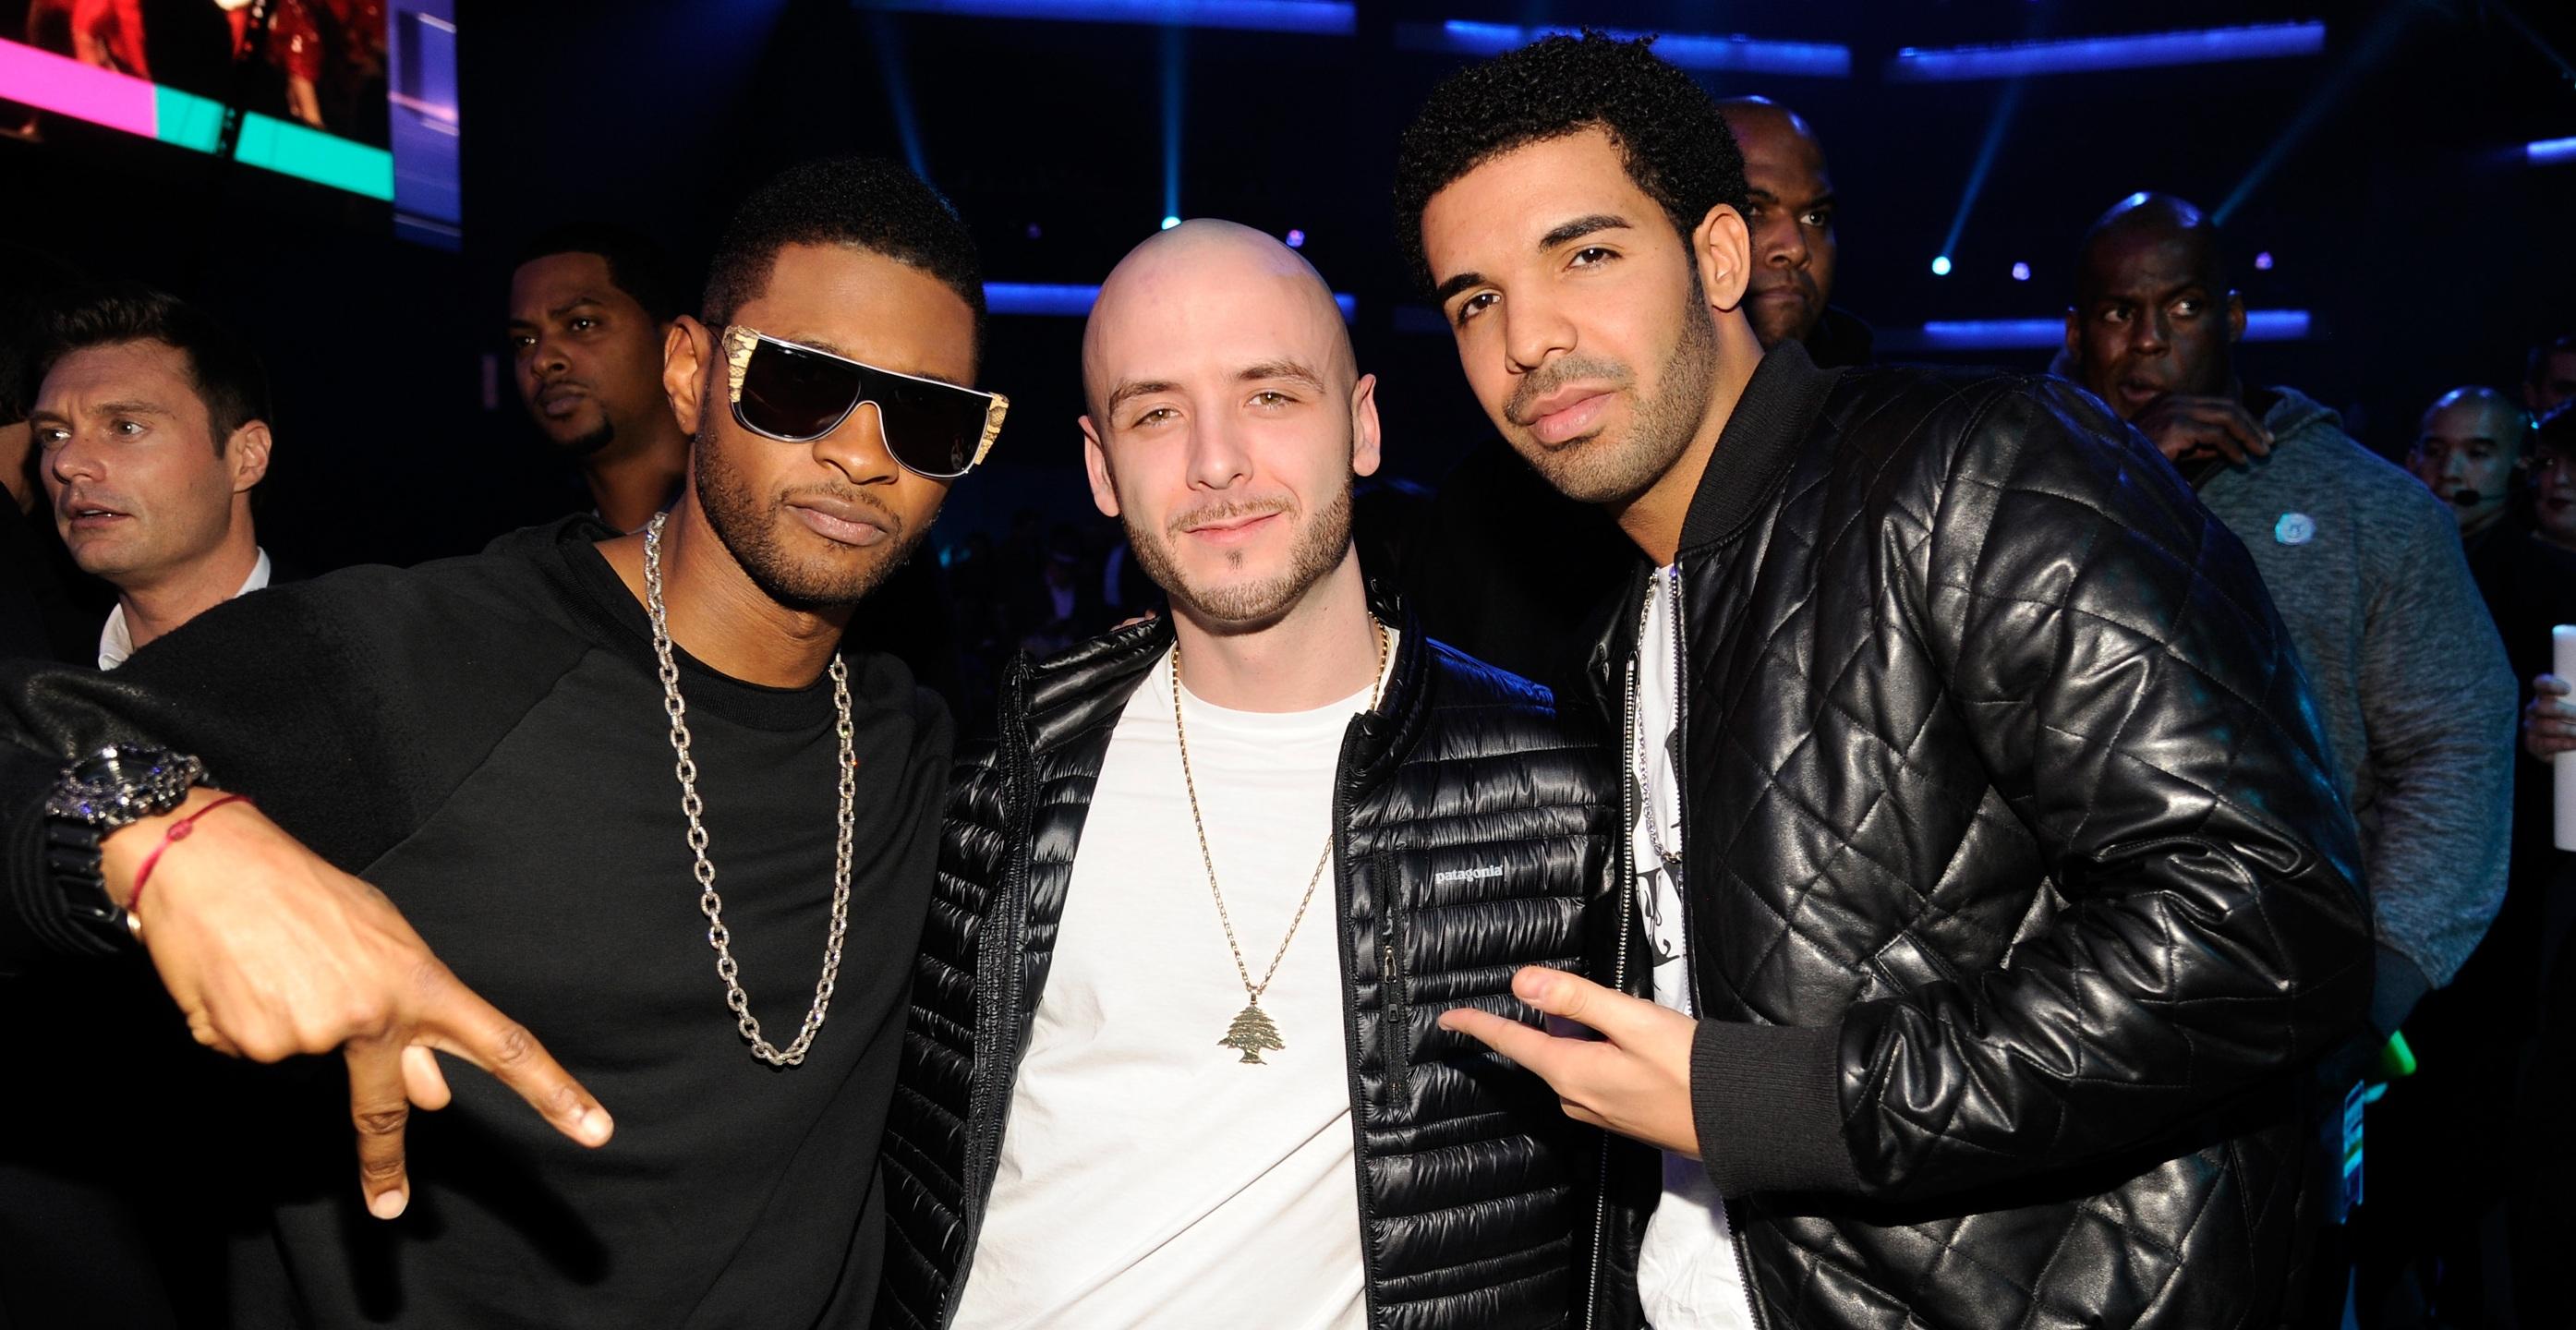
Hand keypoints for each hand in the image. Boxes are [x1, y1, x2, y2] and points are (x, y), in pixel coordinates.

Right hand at [106, 791, 612, 1218]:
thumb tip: (436, 1097)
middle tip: (390, 1204)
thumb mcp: (380, 943)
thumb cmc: (304, 892)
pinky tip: (238, 976)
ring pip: (303, 1059)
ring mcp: (310, 1036)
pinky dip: (245, 1022)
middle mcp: (372, 1018)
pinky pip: (254, 1051)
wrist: (207, 862)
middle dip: (384, 1163)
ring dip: (288, 1023)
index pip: (504, 1045)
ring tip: (268, 966)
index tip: (597, 1130)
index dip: (554, 1091)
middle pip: (383, 1107)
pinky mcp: (250, 1045)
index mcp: (419, 985)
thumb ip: (413, 1021)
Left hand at [1437, 966, 1700, 1156]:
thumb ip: (1576, 998)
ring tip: (1621, 1021)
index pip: (1512, 1042)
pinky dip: (1598, 1054)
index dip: (1478, 1025)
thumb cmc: (1690, 1069)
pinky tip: (1632, 1046)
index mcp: (1572, 1073)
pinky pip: (1592, 1077)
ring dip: (1581, 1037)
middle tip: (1585, 1000)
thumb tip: (1522, 981)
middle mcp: (1577, 1098)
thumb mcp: (1632, 1020)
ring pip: (1570, 1062)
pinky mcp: (1622, 1116)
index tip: (1449, 1019)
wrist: (1738, 1118)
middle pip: (1543, 1049)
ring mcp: (1600, 1112)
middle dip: (1552, 1020)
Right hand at [2131, 394, 2272, 464]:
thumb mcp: (2173, 449)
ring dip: (2249, 435)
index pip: (2218, 404)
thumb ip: (2197, 444)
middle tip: (2269, 443)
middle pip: (2226, 407)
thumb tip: (2226, 448)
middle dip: (2252, 425)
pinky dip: (2233, 448)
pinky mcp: (2176, 427)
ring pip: (2226, 417)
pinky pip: (2216, 435)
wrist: (2110, 470)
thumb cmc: (2137, 462)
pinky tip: (2240, 461)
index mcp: (2171, 401)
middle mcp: (2173, 401)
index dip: (2244, 419)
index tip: (2260, 436)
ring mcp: (2174, 411)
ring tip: (2261, 452)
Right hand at [2526, 674, 2575, 758]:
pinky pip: (2544, 743)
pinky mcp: (2532, 744)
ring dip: (2568, 729)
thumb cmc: (2574, 718)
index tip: (2568, 689)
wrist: (2567, 740)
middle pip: (2541, 707)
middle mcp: (2534, 709)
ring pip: (2544, 726)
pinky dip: (2564, 743)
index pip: (2540, 684)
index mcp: (2545, 694)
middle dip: (2564, 712)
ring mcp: (2531, 727)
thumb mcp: (2574, 703)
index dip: (2550, 685)